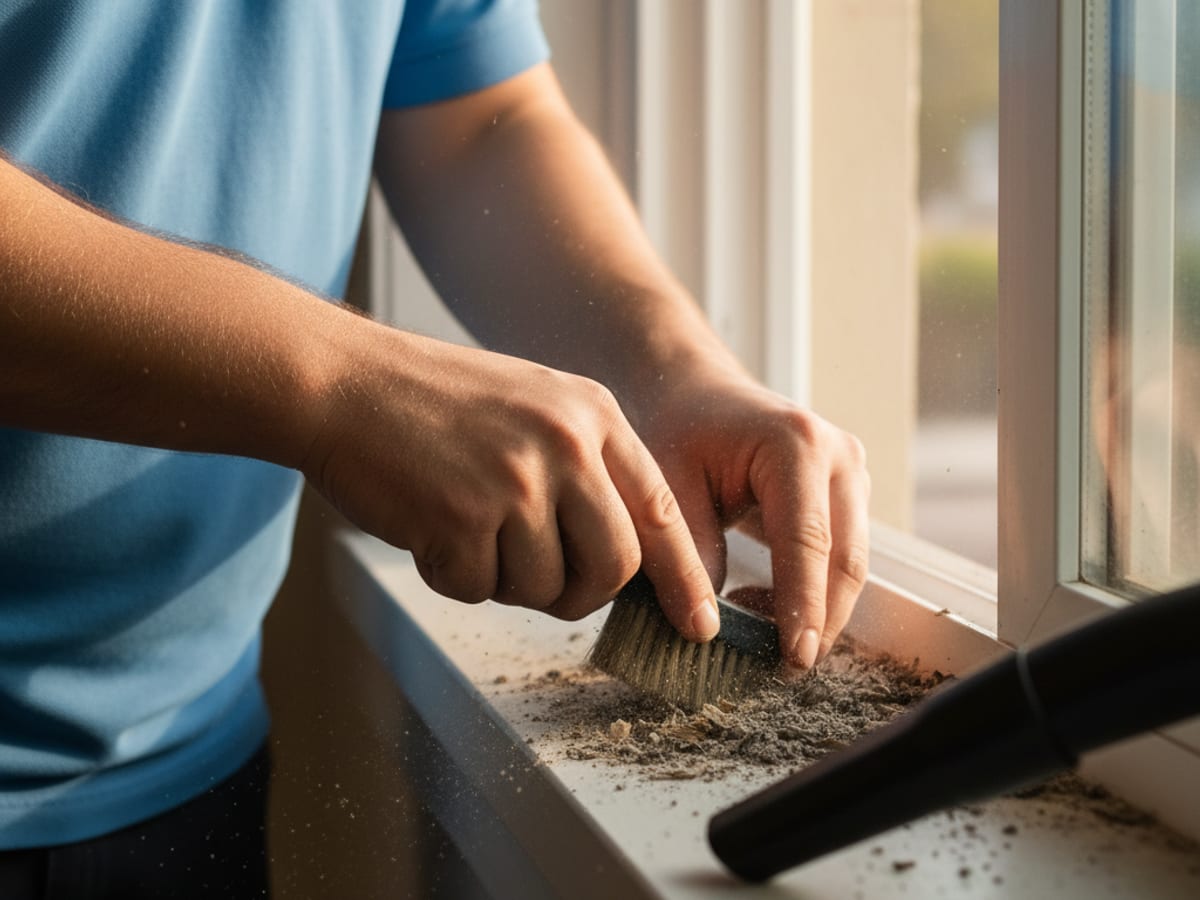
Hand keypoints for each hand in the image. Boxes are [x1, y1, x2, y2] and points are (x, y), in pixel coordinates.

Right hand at [300, 324, 718, 636]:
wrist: (342, 381)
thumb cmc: (434, 404)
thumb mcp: (535, 408)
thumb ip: (585, 471)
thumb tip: (621, 561)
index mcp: (593, 416)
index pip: (662, 512)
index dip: (683, 578)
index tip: (696, 625)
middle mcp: (567, 445)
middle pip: (614, 568)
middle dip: (580, 594)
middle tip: (539, 581)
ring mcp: (517, 480)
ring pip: (544, 590)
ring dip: (502, 578)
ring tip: (463, 523)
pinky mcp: (462, 516)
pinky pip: (478, 590)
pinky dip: (451, 574)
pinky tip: (428, 524)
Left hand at [635, 364, 870, 668]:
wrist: (697, 394)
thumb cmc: (680, 432)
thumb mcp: (670, 486)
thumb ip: (689, 553)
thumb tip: (706, 626)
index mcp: (796, 444)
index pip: (808, 541)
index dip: (803, 605)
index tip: (793, 658)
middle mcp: (838, 456)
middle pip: (845, 560)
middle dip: (819, 622)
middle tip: (782, 670)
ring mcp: (852, 474)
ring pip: (851, 565)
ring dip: (816, 612)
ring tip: (761, 640)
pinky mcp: (848, 495)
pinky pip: (841, 557)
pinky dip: (811, 593)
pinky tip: (764, 607)